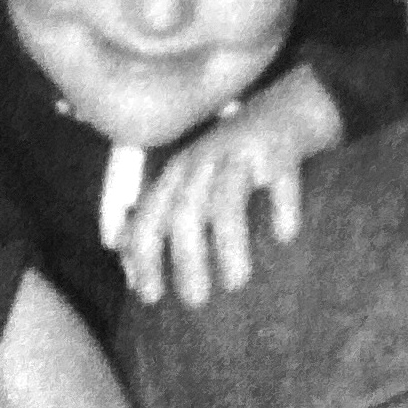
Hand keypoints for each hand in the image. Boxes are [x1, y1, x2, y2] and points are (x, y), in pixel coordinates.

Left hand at [117, 63, 344, 308]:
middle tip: (194, 301)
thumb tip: (119, 252)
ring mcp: (241, 153)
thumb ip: (156, 214)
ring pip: (226, 199)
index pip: (149, 217)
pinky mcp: (279, 149)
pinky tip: (286, 235)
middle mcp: (203, 163)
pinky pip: (279, 180)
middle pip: (185, 212)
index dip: (145, 256)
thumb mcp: (187, 182)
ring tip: (236, 283)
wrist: (287, 106)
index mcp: (176, 175)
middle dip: (185, 258)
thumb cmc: (232, 158)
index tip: (150, 297)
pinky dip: (281, 207)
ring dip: (228, 243)